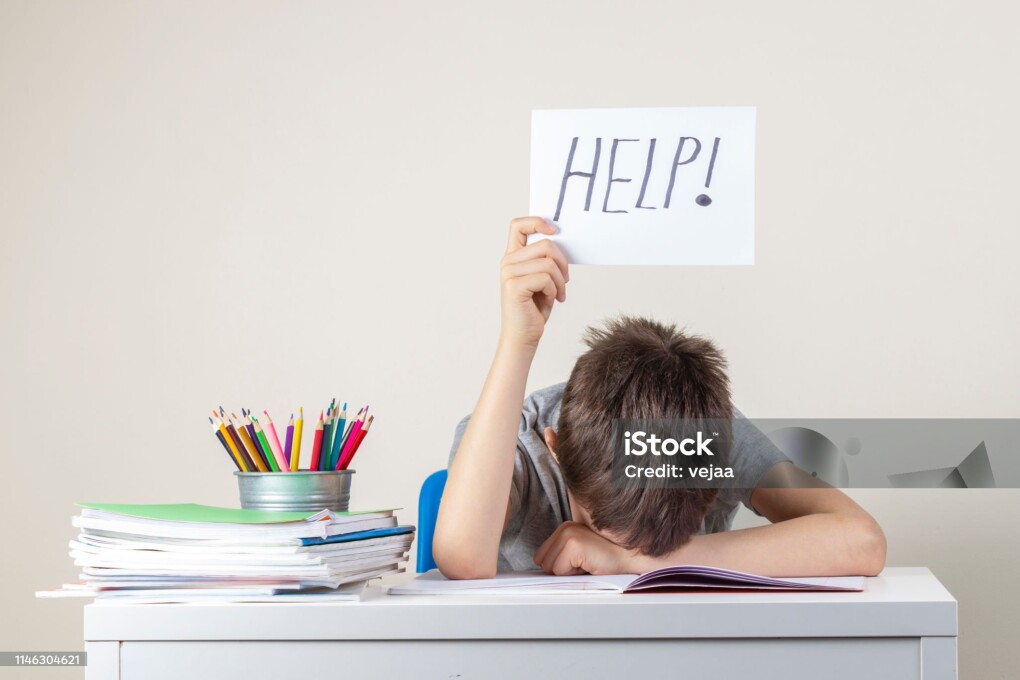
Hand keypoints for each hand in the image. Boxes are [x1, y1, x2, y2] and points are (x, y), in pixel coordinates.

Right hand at [499, 217, 568, 349]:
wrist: (523, 336)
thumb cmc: (534, 308)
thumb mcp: (541, 278)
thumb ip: (544, 259)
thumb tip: (559, 240)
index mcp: (513, 257)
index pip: (518, 225)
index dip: (537, 222)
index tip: (555, 231)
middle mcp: (508, 262)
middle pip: (545, 244)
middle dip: (562, 262)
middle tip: (565, 280)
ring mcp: (508, 273)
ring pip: (548, 262)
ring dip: (560, 280)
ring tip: (559, 293)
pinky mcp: (514, 286)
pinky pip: (545, 278)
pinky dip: (554, 290)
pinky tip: (551, 299)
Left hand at [533, 521, 640, 575]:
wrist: (631, 559)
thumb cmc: (607, 561)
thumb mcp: (580, 555)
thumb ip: (562, 556)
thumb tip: (543, 570)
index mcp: (564, 528)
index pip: (541, 557)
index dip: (560, 566)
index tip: (580, 563)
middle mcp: (564, 527)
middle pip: (542, 561)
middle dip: (562, 569)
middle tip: (585, 563)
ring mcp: (568, 534)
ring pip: (549, 567)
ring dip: (569, 572)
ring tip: (588, 563)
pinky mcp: (573, 544)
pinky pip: (559, 570)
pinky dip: (574, 574)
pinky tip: (590, 564)